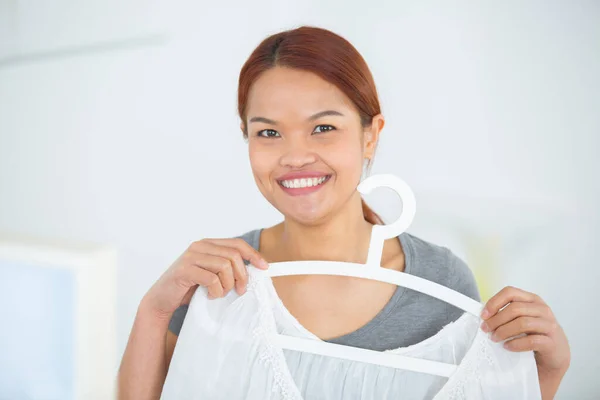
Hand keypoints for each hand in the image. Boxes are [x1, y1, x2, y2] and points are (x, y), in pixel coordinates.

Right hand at [142, 238, 268, 318]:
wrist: (161, 299)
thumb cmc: (189, 288)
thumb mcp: (211, 274)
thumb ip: (226, 267)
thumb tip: (255, 269)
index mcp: (208, 244)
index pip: (237, 244)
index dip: (253, 255)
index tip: (265, 268)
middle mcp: (199, 246)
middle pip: (233, 256)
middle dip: (242, 275)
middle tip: (240, 290)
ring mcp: (190, 257)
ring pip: (224, 266)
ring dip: (227, 285)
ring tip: (219, 294)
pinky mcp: (184, 270)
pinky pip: (212, 279)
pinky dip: (216, 291)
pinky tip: (209, 295)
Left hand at [480, 286, 569, 394]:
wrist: (556, 356)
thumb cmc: (534, 335)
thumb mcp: (521, 320)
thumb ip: (507, 314)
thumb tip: (484, 316)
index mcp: (532, 300)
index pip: (510, 292)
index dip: (494, 302)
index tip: (483, 315)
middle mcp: (542, 309)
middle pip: (514, 308)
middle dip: (496, 319)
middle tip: (486, 329)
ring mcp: (549, 325)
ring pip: (523, 323)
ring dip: (504, 331)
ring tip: (494, 338)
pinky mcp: (553, 342)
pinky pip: (532, 340)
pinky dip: (516, 344)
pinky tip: (507, 346)